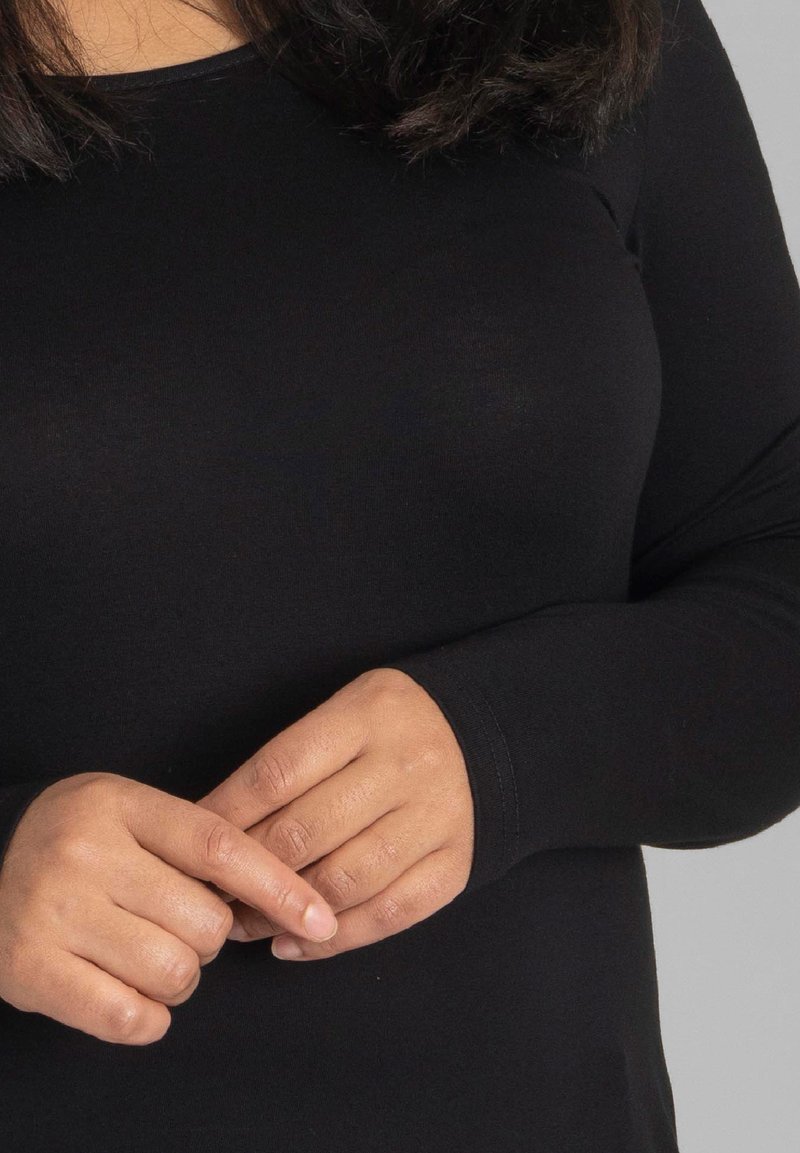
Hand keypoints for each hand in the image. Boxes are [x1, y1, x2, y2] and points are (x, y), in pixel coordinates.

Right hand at [0, 772, 337, 1043]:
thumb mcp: (126, 813)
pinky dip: (146, 1016)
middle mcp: (86, 854)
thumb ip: (192, 840)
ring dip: (178, 978)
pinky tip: (129, 992)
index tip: (321, 919)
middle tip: (173, 924)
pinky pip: (127, 1017)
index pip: (220, 847)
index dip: (279, 886)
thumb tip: (282, 890)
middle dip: (208, 937)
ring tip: (146, 955)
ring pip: (173, 972)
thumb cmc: (73, 841)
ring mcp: (54, 913)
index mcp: (121, 806)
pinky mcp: (30, 971)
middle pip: (205, 922)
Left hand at [196, 667, 474, 959]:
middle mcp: (405, 765)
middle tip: (208, 896)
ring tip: (243, 925)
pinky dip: (335, 939)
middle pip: (305, 832)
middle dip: (245, 874)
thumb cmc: (389, 728)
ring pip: (343, 880)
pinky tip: (294, 944)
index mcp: (366, 716)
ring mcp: (436, 817)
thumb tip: (214, 824)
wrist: (486, 737)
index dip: (225, 817)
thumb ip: (290, 759)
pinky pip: (389, 914)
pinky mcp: (455, 864)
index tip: (193, 846)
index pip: (277, 775)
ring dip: (281, 914)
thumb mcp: (344, 711)